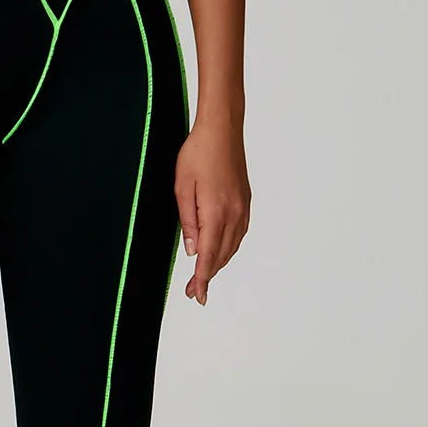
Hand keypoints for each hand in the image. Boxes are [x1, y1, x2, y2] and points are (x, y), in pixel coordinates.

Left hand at [174, 121, 250, 305]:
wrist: (222, 130)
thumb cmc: (197, 154)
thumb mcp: (182, 187)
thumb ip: (188, 222)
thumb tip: (192, 250)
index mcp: (216, 212)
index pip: (208, 256)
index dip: (201, 279)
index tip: (196, 296)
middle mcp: (234, 215)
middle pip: (221, 256)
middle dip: (208, 276)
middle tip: (194, 292)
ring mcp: (243, 209)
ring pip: (231, 247)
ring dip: (218, 264)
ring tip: (203, 276)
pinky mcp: (245, 202)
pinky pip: (238, 234)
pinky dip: (227, 249)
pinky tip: (218, 252)